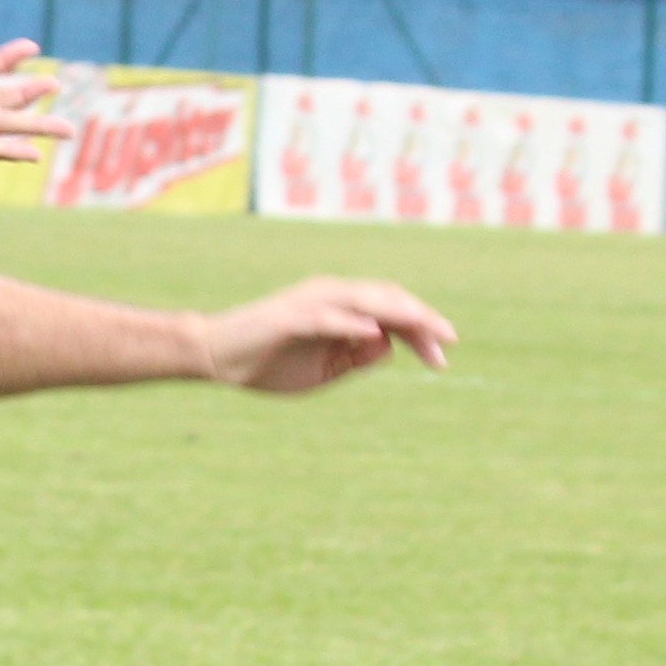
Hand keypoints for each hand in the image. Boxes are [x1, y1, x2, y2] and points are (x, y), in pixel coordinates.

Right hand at [198, 277, 450, 394]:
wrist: (216, 358)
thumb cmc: (269, 362)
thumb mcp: (324, 369)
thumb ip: (356, 358)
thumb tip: (389, 346)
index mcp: (341, 308)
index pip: (392, 312)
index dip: (421, 331)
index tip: (443, 359)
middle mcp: (330, 296)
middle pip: (387, 299)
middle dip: (421, 321)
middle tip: (449, 343)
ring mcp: (311, 302)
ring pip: (365, 300)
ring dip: (397, 313)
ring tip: (425, 327)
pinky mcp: (290, 316)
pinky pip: (328, 316)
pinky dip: (352, 322)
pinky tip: (375, 332)